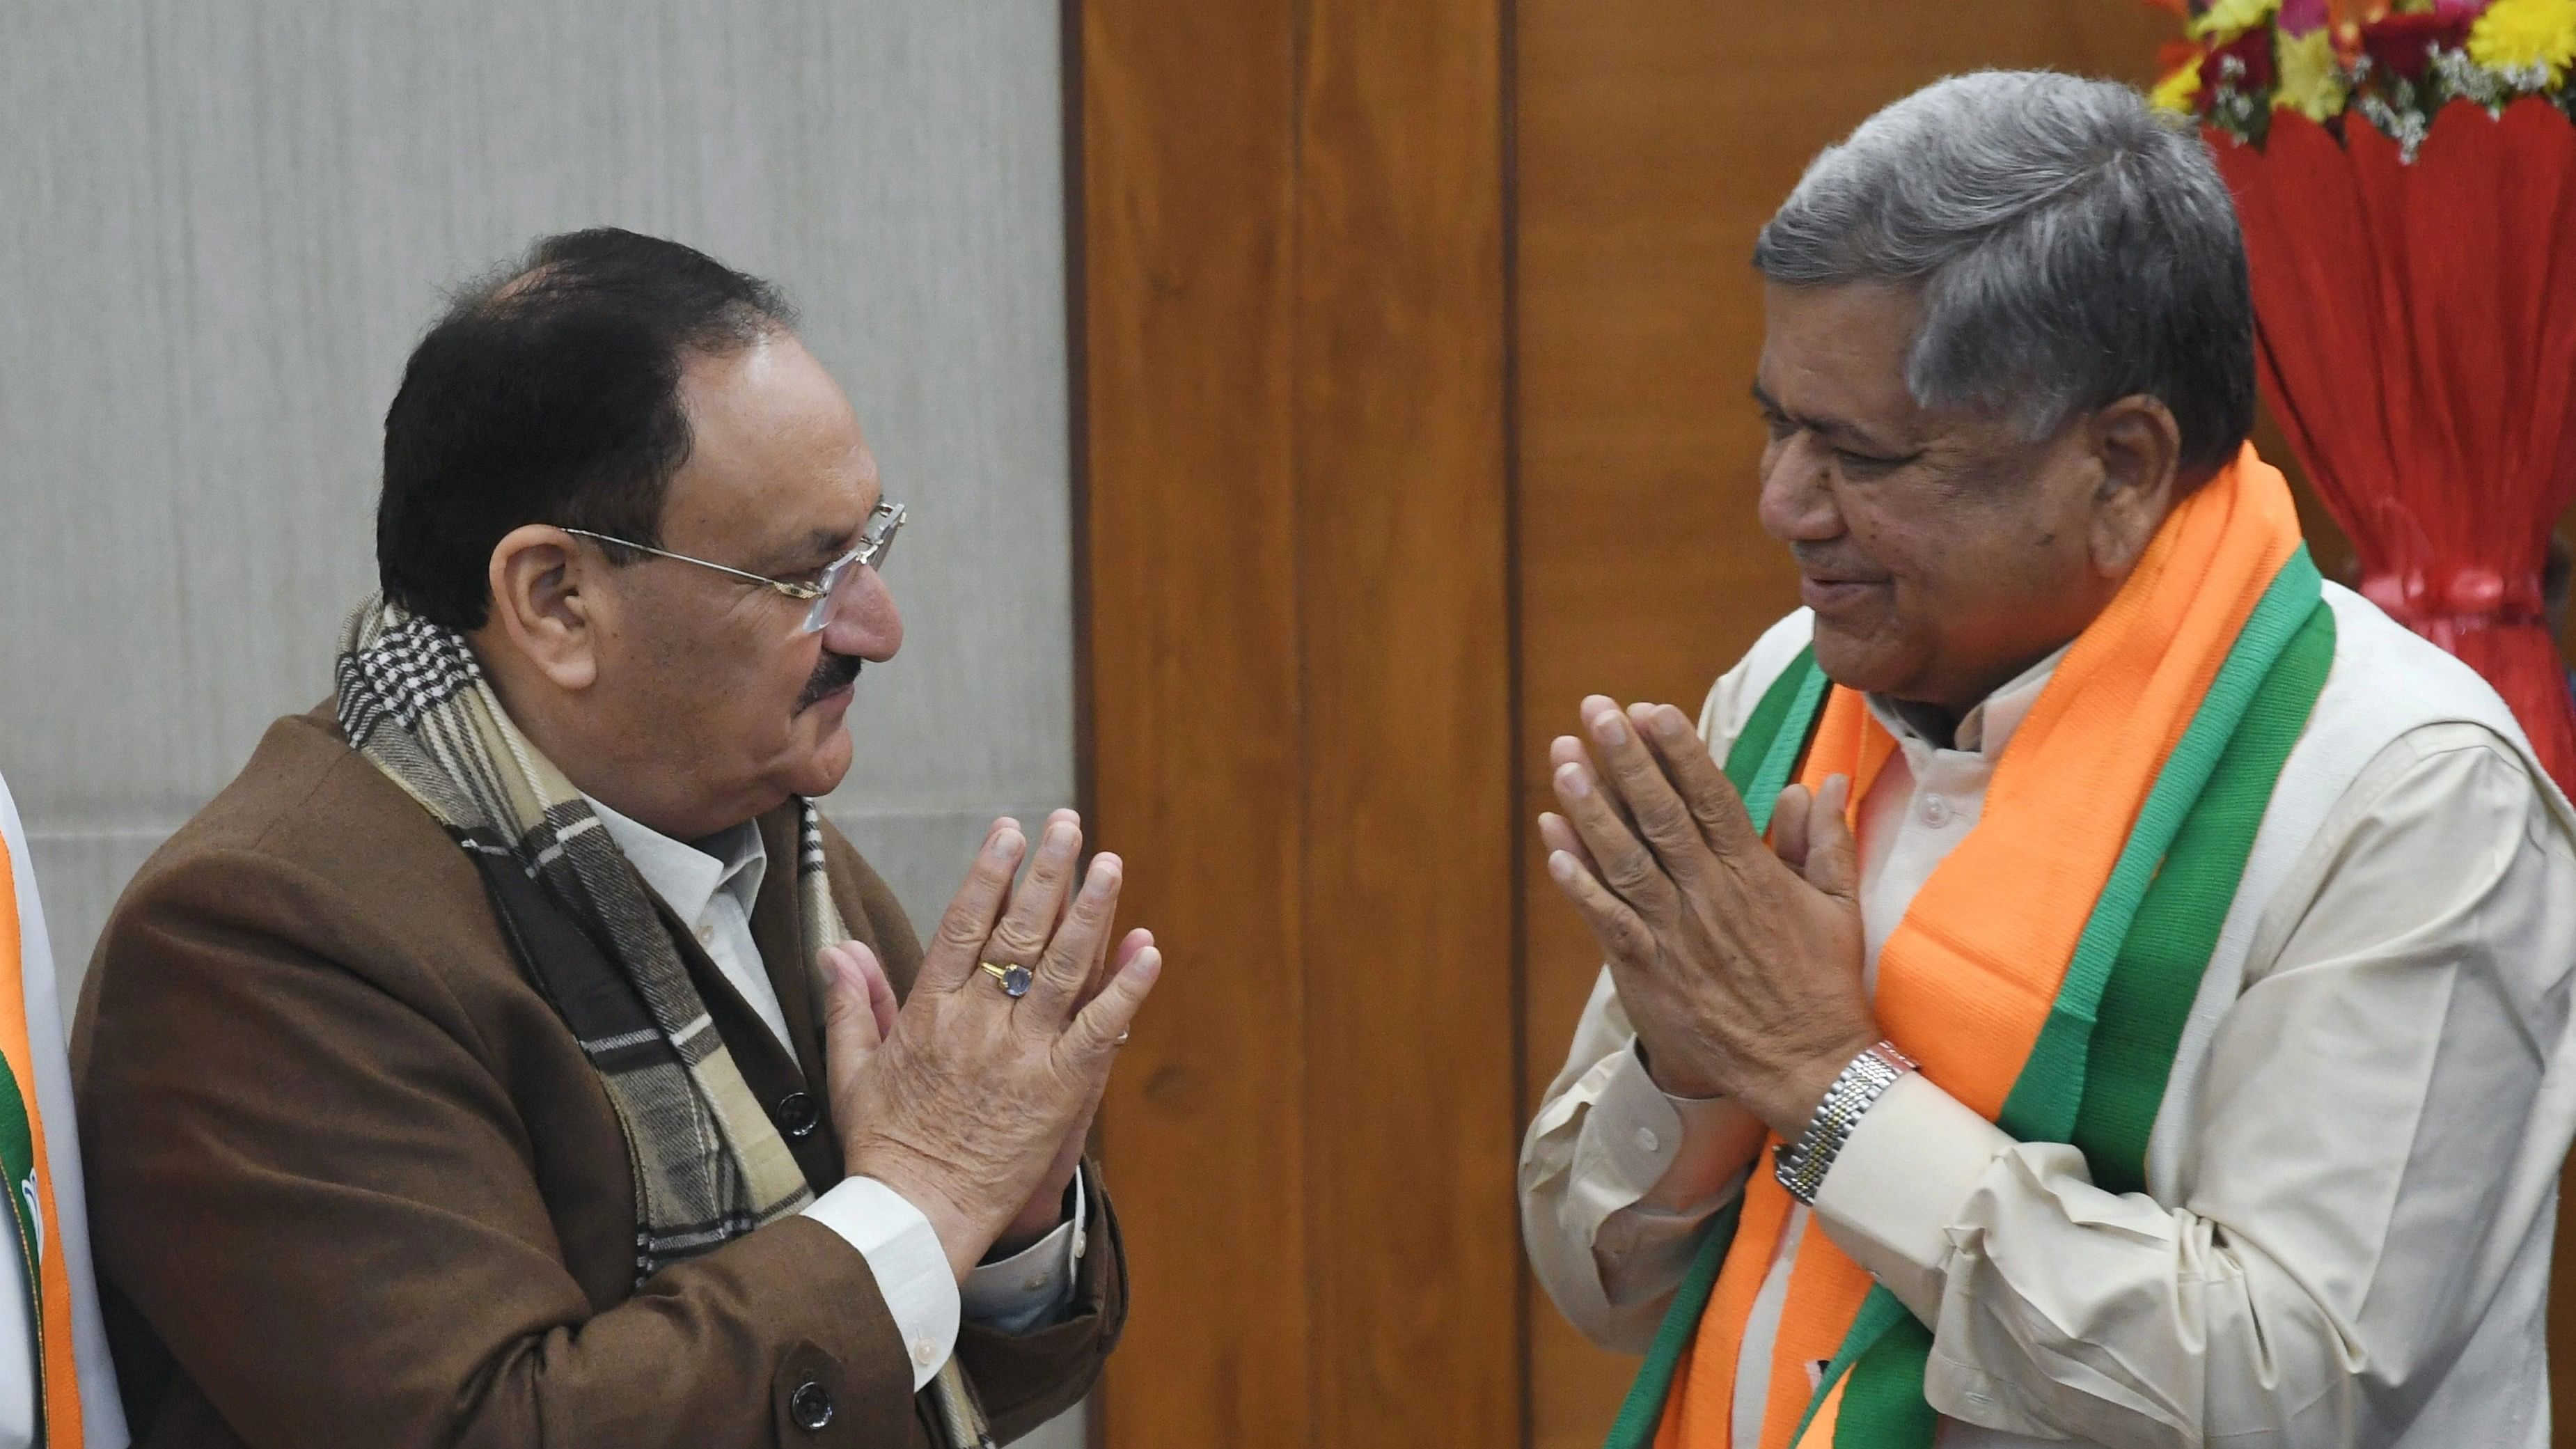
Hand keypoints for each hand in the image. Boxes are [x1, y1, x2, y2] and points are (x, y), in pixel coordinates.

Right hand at [822, 813, 1162, 1279]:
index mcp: (928, 1014)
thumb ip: (853, 1004)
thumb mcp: (853, 1070)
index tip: (1007, 830)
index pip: (963, 925)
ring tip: (1109, 862)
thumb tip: (838, 947)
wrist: (916, 1217)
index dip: (988, 874)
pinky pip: (1099, 1030)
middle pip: (1017, 932)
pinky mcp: (1060, 1091)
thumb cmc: (883, 1148)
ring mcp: (1022, 1056)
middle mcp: (978, 1025)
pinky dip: (1126, 989)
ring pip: (1061, 968)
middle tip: (1066, 823)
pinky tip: (1148, 948)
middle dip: (1044, 872)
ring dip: (1090, 911)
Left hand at [1537, 695, 1876, 1139]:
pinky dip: (1580, 884)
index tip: (1650, 709)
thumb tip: (1820, 782)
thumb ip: (1825, 840)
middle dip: (1625, 759)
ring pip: (1625, 859)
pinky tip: (1554, 847)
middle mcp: (1709, 895)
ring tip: (1564, 762)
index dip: (1677, 750)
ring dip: (1590, 810)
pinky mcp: (1649, 971)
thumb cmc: (1822, 984)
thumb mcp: (1839, 906)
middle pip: (1660, 814)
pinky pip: (1607, 920)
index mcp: (1753, 873)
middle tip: (1595, 711)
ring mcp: (1674, 933)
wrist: (1806, 1065)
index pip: (1710, 796)